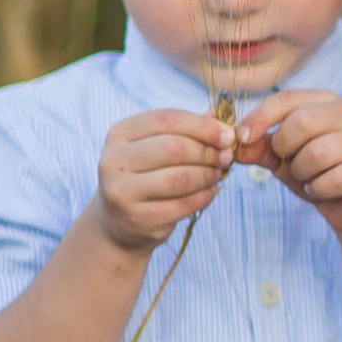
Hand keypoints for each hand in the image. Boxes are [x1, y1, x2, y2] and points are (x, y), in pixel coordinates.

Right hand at [95, 108, 230, 252]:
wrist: (119, 221)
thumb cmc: (145, 175)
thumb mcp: (156, 146)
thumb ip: (188, 131)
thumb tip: (225, 123)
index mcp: (119, 133)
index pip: (166, 119)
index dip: (202, 126)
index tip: (227, 135)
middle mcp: (114, 160)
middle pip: (173, 148)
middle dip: (207, 151)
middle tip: (225, 157)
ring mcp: (123, 191)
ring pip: (180, 178)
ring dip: (207, 175)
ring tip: (218, 173)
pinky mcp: (138, 218)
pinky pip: (183, 205)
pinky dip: (204, 196)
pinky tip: (210, 191)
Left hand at [238, 87, 341, 237]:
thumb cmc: (316, 173)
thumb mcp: (283, 157)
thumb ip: (259, 148)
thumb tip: (234, 144)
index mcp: (325, 101)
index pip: (285, 99)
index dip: (259, 118)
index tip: (242, 138)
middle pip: (302, 122)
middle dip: (284, 149)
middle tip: (287, 164)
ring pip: (318, 153)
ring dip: (302, 173)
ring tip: (307, 178)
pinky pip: (336, 179)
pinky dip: (319, 190)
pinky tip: (321, 190)